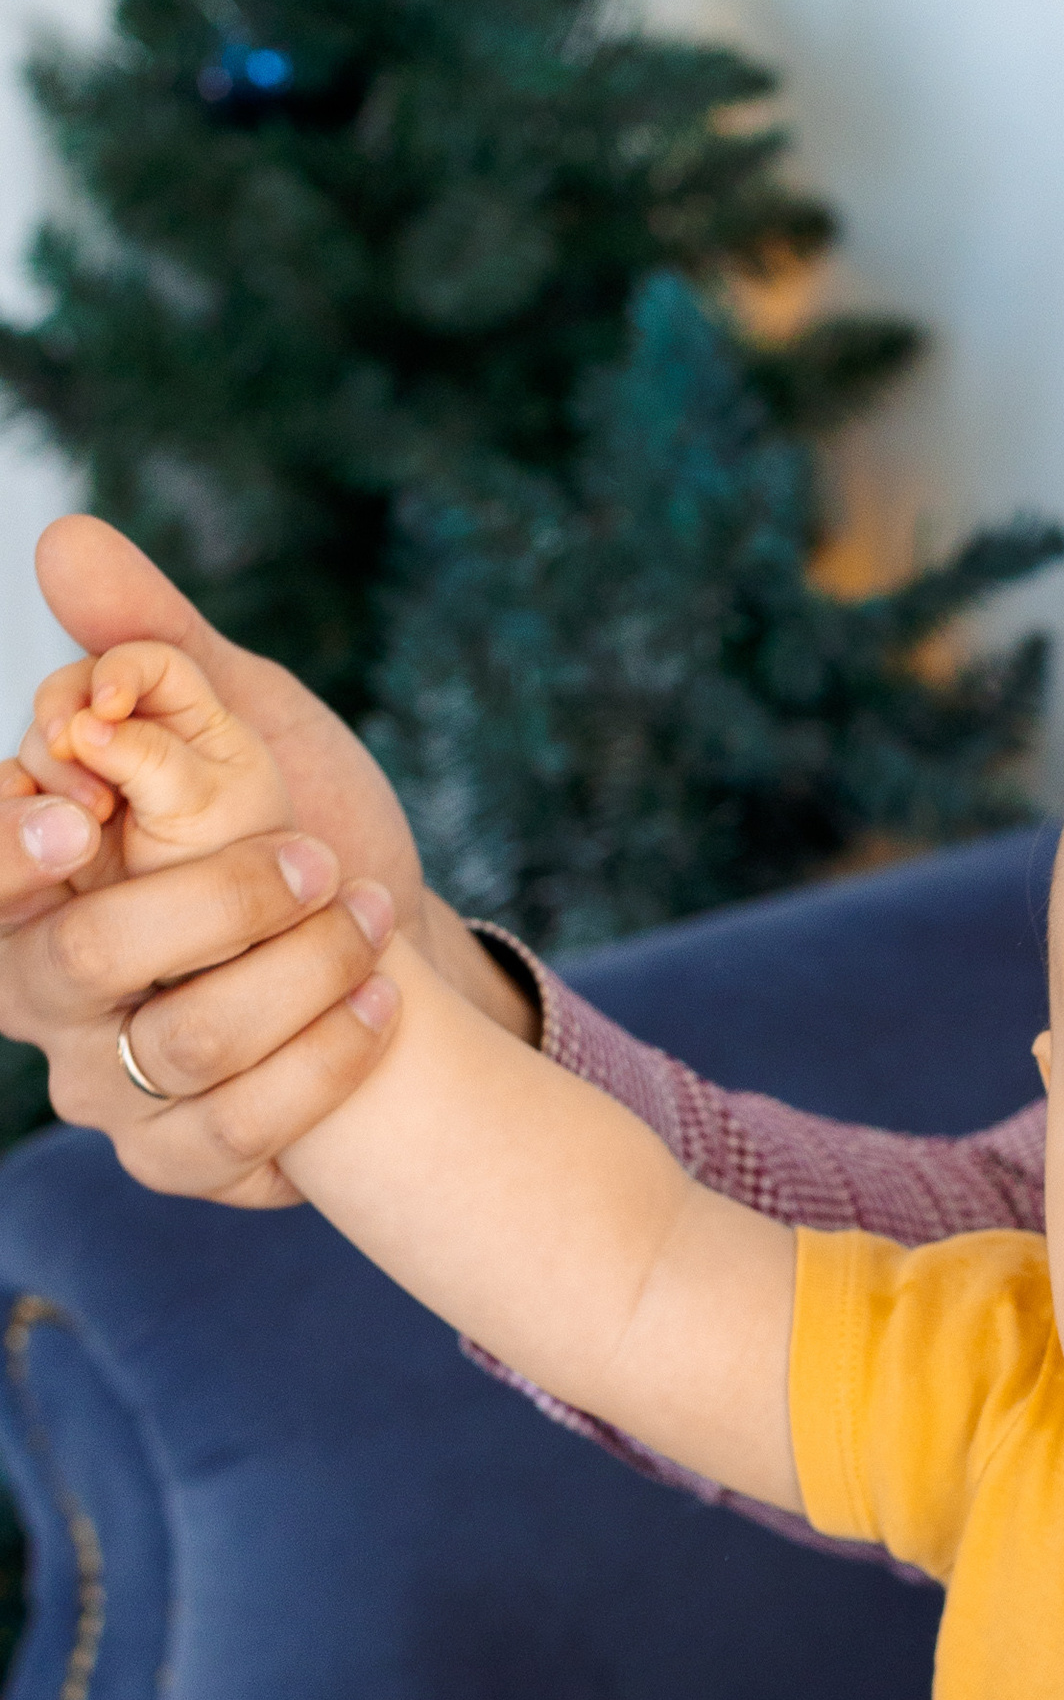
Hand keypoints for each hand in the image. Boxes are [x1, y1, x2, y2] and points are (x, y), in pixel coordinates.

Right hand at [0, 519, 528, 1205]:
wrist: (390, 951)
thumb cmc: (293, 823)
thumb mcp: (238, 721)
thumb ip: (153, 646)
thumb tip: (67, 539)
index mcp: (29, 882)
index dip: (10, 848)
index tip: (81, 806)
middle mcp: (45, 993)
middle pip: (83, 962)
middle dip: (214, 904)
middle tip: (315, 863)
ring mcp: (109, 1088)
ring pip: (182, 1050)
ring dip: (298, 977)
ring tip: (371, 917)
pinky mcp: (186, 1160)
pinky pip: (244, 1133)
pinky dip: (328, 1060)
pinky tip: (383, 1003)